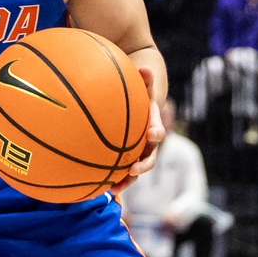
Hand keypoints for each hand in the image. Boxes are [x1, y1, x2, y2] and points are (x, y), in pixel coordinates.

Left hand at [112, 66, 165, 194]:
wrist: (143, 104)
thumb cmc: (140, 92)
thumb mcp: (143, 83)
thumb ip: (144, 78)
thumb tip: (144, 67)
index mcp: (153, 124)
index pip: (158, 129)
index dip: (157, 132)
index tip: (152, 135)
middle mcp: (149, 141)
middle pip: (150, 156)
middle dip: (143, 165)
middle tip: (134, 170)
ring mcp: (140, 151)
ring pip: (136, 168)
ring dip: (127, 179)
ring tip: (114, 189)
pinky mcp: (130, 157)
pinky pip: (123, 171)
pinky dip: (114, 179)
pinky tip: (99, 187)